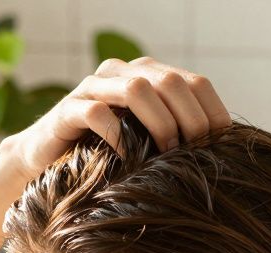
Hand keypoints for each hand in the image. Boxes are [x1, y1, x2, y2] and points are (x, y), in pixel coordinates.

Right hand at [0, 57, 233, 180]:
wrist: (46, 162)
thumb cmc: (104, 155)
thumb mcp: (146, 142)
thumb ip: (177, 135)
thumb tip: (224, 155)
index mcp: (147, 75)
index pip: (194, 82)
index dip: (212, 113)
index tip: (220, 147)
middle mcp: (121, 72)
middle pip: (170, 81)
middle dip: (189, 119)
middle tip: (192, 153)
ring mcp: (93, 88)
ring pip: (137, 89)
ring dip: (159, 123)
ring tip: (163, 153)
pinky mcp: (68, 109)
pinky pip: (97, 114)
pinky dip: (118, 136)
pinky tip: (125, 158)